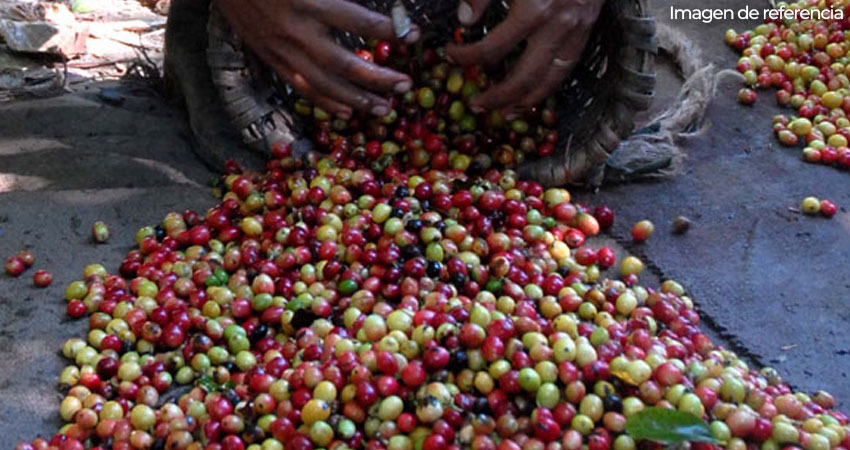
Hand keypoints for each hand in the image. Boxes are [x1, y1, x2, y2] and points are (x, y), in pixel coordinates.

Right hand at [214, 0, 420, 118]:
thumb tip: (373, 10)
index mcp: (308, 0)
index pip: (358, 20)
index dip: (388, 29)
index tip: (413, 35)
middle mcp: (295, 29)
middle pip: (343, 63)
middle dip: (377, 78)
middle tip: (404, 85)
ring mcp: (280, 48)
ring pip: (323, 83)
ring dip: (357, 99)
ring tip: (384, 109)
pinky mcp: (270, 58)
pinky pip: (300, 87)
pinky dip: (325, 103)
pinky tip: (348, 112)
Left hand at [447, 0, 603, 115]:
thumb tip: (465, 21)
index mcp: (532, 10)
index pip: (491, 50)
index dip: (466, 57)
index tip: (450, 55)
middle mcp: (556, 27)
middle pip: (523, 78)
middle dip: (497, 97)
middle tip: (476, 106)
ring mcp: (576, 30)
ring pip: (550, 81)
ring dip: (526, 102)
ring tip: (505, 114)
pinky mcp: (588, 30)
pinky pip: (568, 68)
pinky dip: (550, 85)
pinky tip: (535, 93)